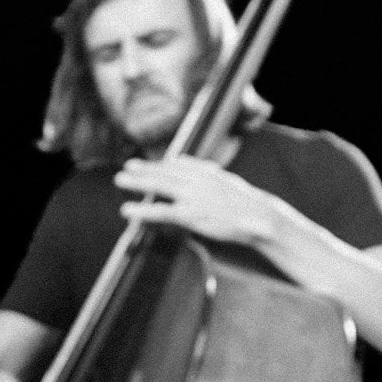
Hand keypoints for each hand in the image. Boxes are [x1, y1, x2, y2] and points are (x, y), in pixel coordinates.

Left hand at [114, 155, 290, 246]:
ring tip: (120, 180)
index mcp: (208, 171)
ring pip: (158, 185)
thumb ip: (212, 175)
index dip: (163, 164)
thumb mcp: (230, 183)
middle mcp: (197, 179)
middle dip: (144, 168)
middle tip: (127, 167)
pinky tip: (128, 211)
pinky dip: (141, 210)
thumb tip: (201, 167)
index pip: (180, 164)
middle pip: (165, 171)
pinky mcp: (190, 215)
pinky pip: (160, 211)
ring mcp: (192, 196)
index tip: (150, 164)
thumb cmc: (248, 204)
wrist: (261, 216)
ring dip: (137, 181)